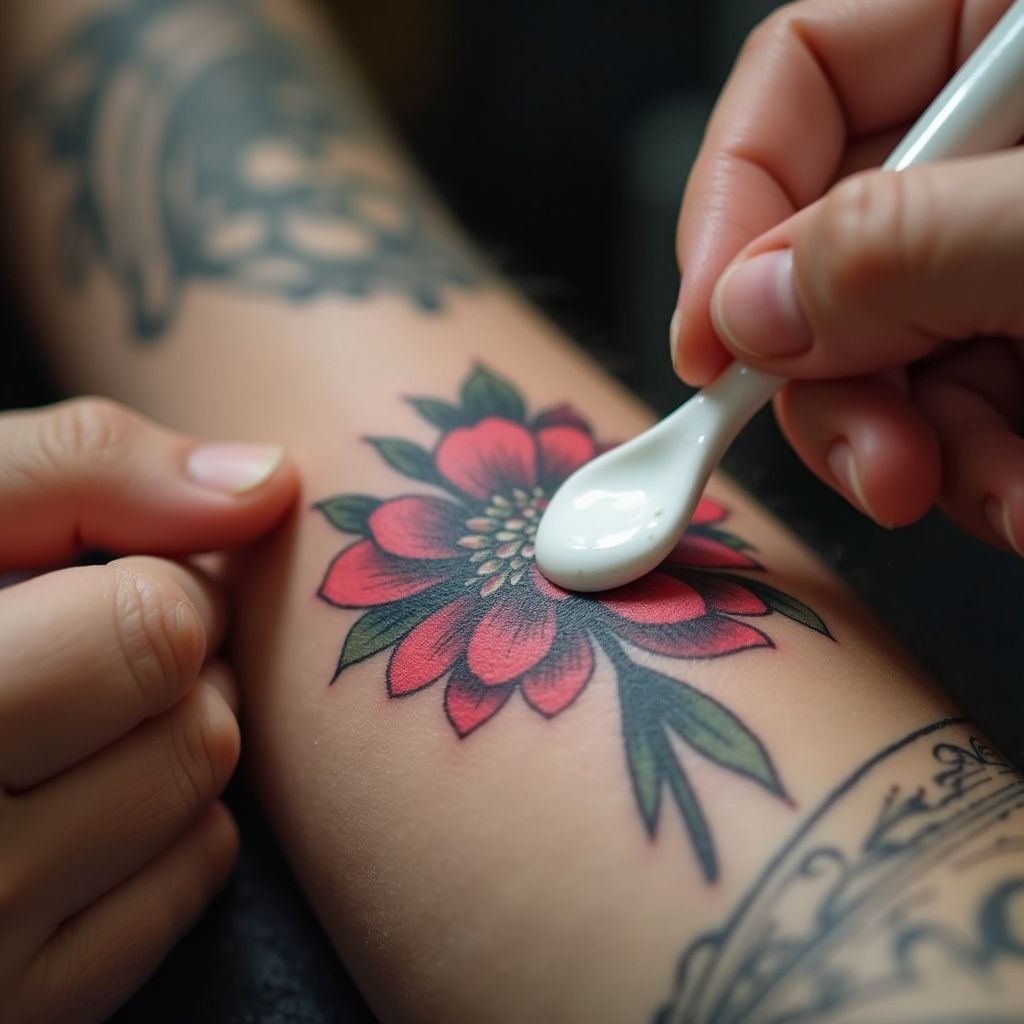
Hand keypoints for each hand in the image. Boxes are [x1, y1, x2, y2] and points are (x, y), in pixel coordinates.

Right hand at [0, 397, 296, 1023]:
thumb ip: (79, 472)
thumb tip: (267, 481)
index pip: (155, 625)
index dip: (155, 582)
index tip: (109, 579)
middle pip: (198, 721)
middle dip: (169, 660)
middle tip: (96, 642)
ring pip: (201, 800)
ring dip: (173, 734)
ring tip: (80, 711)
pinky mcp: (28, 1013)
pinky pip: (187, 887)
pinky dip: (168, 824)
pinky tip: (83, 792)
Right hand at [670, 0, 1022, 553]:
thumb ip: (905, 245)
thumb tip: (747, 313)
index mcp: (999, 30)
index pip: (796, 79)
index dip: (727, 215)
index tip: (709, 350)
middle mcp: (992, 141)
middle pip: (824, 246)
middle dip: (832, 380)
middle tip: (873, 464)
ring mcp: (1007, 243)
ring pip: (884, 349)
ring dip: (909, 449)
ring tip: (993, 497)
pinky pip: (957, 400)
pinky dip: (975, 468)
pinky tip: (1021, 497)